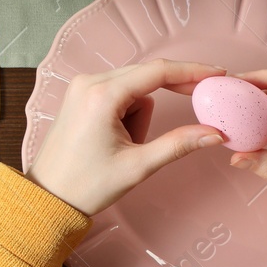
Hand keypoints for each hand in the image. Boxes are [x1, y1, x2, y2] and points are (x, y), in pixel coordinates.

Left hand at [26, 60, 225, 215]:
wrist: (48, 195)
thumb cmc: (87, 184)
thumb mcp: (138, 166)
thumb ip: (178, 144)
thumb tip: (215, 133)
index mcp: (102, 95)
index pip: (157, 71)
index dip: (191, 71)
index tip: (218, 73)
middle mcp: (89, 81)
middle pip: (146, 77)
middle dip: (169, 96)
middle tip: (199, 108)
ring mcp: (81, 86)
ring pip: (134, 88)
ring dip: (141, 114)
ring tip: (127, 146)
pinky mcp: (79, 94)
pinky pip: (118, 93)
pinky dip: (128, 112)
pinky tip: (117, 139)